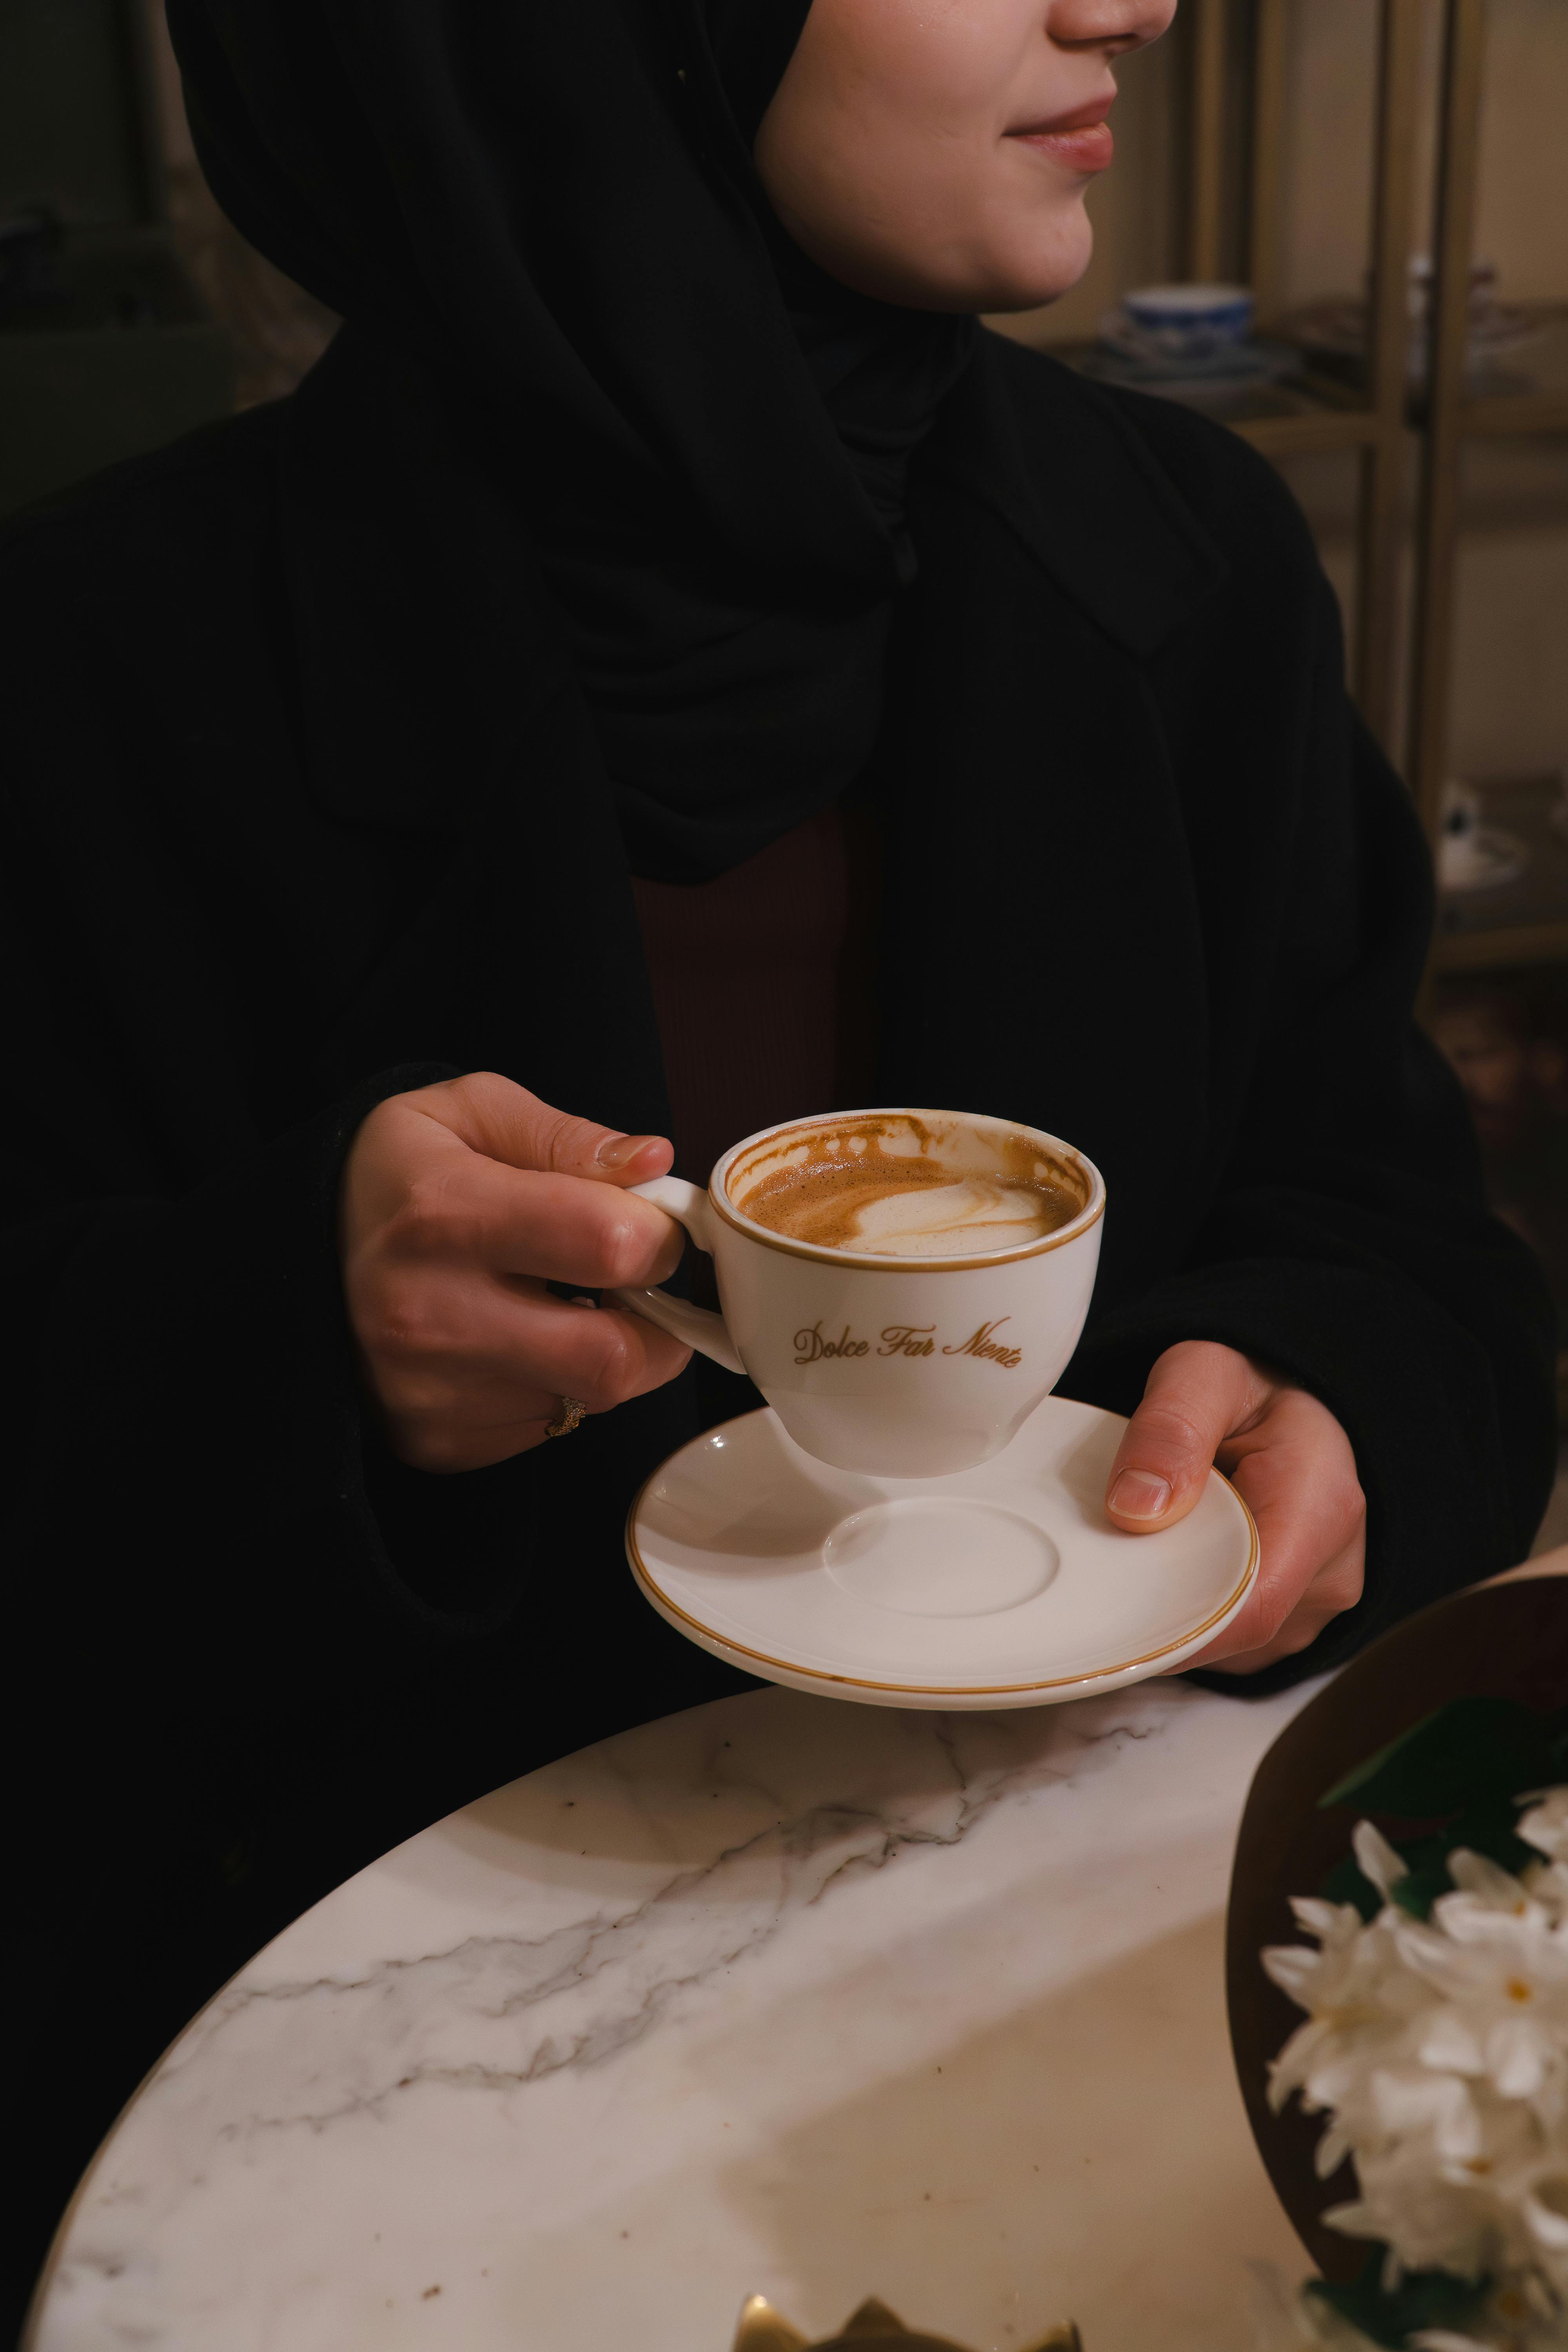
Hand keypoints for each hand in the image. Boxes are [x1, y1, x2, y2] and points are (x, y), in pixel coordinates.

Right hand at [339, 1072, 690, 1470]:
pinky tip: (518, 1344)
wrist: (292, 1253)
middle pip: (614, 1357)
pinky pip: (546, 1429)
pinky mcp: (435, 1440)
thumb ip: (567, 1137)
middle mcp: (432, 1315)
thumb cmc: (395, 1175)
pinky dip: (556, 1388)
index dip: (658, 1237)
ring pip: (589, 1400)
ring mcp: (430, 1391)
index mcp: (447, 1215)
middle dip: (657, 1325)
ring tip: (562, 1305)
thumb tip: (654, 1165)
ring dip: (604, 1354)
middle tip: (637, 1288)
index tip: (648, 1226)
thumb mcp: (469, 1113)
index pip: (609, 1243)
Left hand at [1103, 1340, 1365, 1672]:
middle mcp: (1330, 1571)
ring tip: (1147, 1551)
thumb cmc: (1246, 1391)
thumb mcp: (1203, 1375)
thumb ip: (1171, 1428)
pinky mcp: (1291, 1621)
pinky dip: (1191, 1612)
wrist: (1283, 1405)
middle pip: (1232, 1634)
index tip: (1110, 1616)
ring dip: (1175, 1612)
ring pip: (1228, 1646)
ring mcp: (1313, 1605)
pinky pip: (1231, 1643)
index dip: (1177, 1627)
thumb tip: (1135, 1508)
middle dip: (1162, 1616)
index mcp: (1320, 1507)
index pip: (1250, 1607)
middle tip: (1103, 1568)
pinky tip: (1171, 1566)